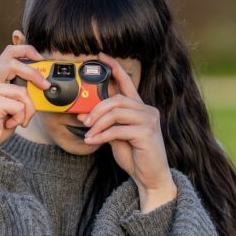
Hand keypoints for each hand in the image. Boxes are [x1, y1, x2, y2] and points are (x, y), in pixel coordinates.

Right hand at [0, 44, 50, 155]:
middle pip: (14, 64)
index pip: (9, 52)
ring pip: (22, 92)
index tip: (40, 59)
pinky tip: (10, 124)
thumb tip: (42, 83)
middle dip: (34, 74)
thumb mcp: (8, 102)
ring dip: (28, 109)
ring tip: (22, 119)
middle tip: (45, 86)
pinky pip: (19, 106)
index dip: (27, 50)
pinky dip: (21, 117)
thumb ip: (18, 89)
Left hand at [78, 52, 176, 211]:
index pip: (127, 83)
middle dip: (97, 108)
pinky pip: (118, 129)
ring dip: (98, 123)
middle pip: (117, 99)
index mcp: (140, 108)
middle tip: (84, 121)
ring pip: (116, 112)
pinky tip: (93, 141)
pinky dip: (102, 135)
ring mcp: (149, 121)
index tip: (100, 57)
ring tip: (88, 133)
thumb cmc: (135, 156)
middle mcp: (147, 111)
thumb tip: (85, 115)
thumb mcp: (117, 137)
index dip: (115, 68)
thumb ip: (107, 123)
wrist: (150, 178)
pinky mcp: (146, 133)